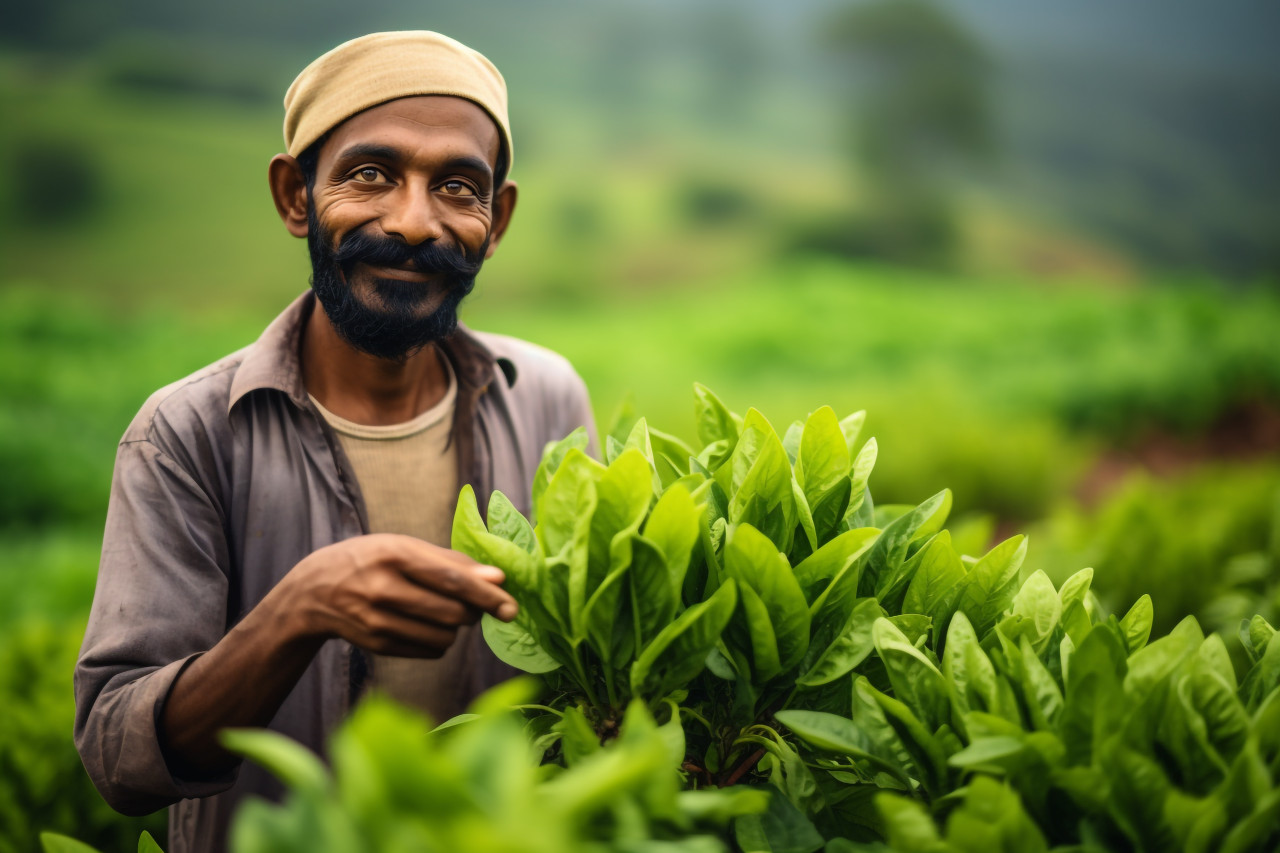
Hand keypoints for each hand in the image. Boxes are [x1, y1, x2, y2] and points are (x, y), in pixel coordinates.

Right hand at [285, 533, 517, 657]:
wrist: (313, 591)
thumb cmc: (371, 560)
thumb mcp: (404, 547)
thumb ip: (452, 562)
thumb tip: (498, 579)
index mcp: (394, 554)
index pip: (452, 579)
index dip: (486, 595)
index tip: (511, 606)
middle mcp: (383, 588)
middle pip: (453, 612)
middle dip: (473, 611)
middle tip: (470, 602)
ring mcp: (378, 620)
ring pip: (445, 636)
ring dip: (456, 627)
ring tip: (441, 610)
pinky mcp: (378, 645)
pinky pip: (431, 650)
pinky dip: (439, 640)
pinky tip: (424, 624)